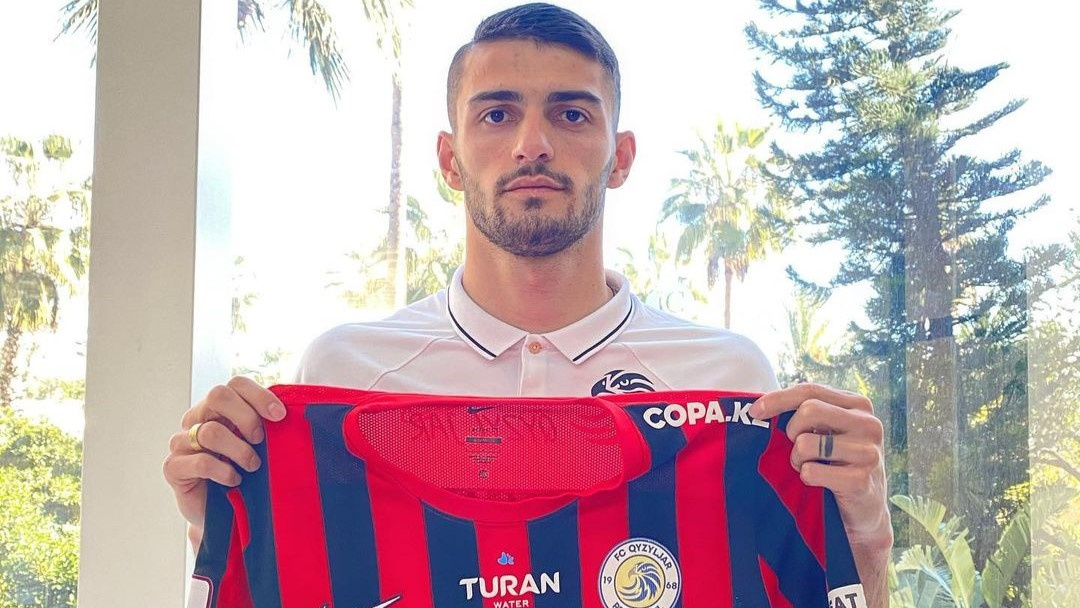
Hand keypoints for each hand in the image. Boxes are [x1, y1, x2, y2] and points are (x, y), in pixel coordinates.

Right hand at [162, 377, 284, 541]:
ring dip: (239, 450)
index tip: (280, 415)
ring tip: (253, 465)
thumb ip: (268, 427)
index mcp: (219, 408)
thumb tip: (293, 414)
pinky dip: (223, 471)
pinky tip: (234, 480)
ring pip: (211, 431)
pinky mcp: (173, 467)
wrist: (224, 514)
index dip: (259, 395)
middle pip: (218, 395)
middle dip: (247, 417)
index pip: (236, 384)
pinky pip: (200, 462)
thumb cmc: (246, 474)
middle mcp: (197, 418)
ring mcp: (182, 442)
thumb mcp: (260, 447)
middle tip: (260, 439)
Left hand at [749, 383, 891, 607]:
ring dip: (798, 459)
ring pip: (806, 443)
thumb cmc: (837, 464)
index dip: (778, 399)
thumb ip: (806, 414)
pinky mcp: (861, 480)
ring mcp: (868, 452)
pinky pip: (811, 471)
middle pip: (809, 411)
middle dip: (791, 431)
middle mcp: (868, 424)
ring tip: (809, 467)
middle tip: (796, 449)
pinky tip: (819, 483)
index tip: (753, 412)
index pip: (810, 391)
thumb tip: (759, 406)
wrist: (866, 511)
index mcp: (858, 405)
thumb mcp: (828, 432)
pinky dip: (807, 478)